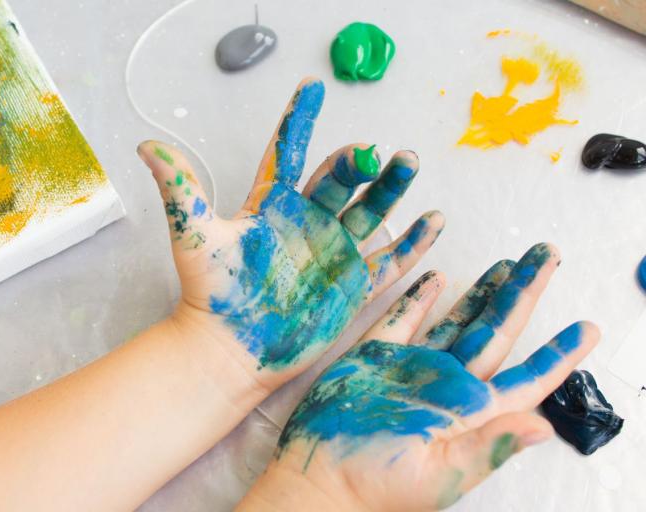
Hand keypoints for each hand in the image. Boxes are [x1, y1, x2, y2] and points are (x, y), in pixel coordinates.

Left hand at [137, 77, 443, 392]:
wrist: (228, 351)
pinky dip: (412, 242)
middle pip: (341, 180)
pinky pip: (389, 260)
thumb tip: (146, 144)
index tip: (311, 87)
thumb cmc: (209, 294)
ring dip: (391, 188)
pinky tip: (433, 220)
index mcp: (273, 205)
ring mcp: (333, 252)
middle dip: (360, 161)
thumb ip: (180, 190)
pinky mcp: (351, 285)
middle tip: (375, 151)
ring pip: (370, 212)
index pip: (291, 152)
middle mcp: (307, 222)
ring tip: (409, 163)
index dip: (300, 120)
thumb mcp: (195, 237)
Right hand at [240, 244, 598, 511]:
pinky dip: (420, 297)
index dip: (558, 354)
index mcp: (470, 411)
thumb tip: (544, 428)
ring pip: (457, 320)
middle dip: (523, 294)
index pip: (527, 378)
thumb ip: (488, 446)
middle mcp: (447, 384)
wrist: (318, 477)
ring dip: (482, 291)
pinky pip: (403, 319)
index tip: (587, 328)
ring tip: (508, 263)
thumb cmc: (378, 486)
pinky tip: (439, 276)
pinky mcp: (375, 357)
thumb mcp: (439, 474)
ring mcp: (412, 368)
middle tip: (546, 256)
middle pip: (497, 331)